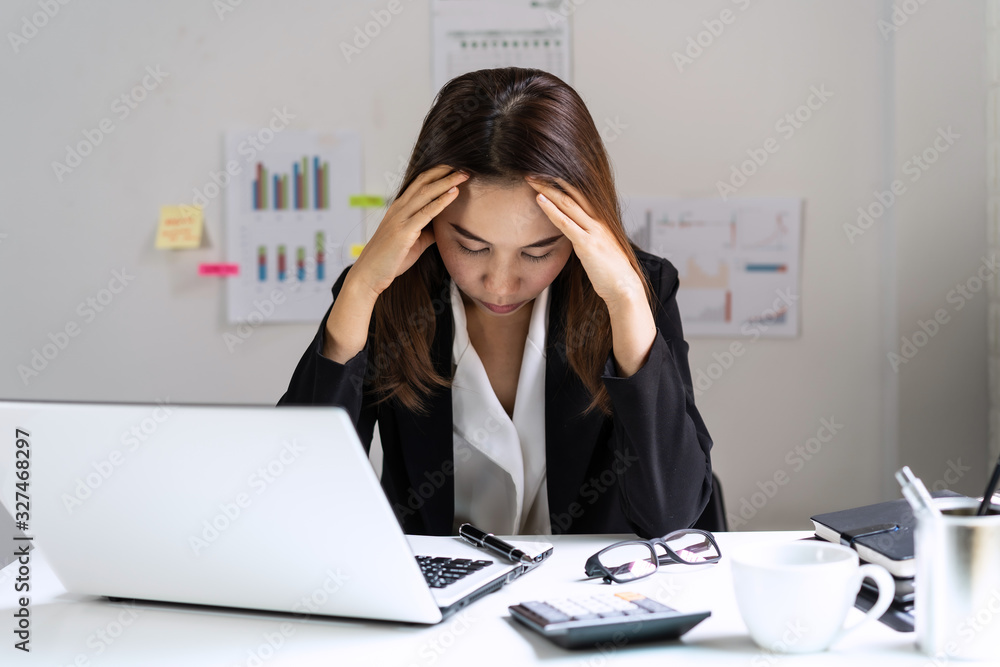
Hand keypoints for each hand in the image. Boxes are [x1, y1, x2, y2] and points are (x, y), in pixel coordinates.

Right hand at [349, 165, 468, 299]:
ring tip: (463, 175)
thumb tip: (442, 227)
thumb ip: (427, 231)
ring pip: (426, 193)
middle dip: (444, 172)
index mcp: (399, 209)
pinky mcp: (404, 231)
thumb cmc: (390, 260)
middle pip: (423, 183)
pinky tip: (454, 193)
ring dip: (446, 182)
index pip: (419, 184)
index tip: (454, 169)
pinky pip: (426, 212)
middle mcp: (398, 209)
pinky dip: (441, 201)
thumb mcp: (413, 242)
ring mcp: (400, 219)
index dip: (437, 174)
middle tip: (463, 166)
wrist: (369, 275)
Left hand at [524, 176, 642, 309]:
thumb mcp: (599, 247)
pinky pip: (566, 222)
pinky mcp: (587, 243)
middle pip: (572, 193)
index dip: (562, 183)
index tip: (545, 175)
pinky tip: (539, 200)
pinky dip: (551, 210)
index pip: (579, 194)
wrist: (624, 287)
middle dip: (551, 181)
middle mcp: (598, 221)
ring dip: (547, 189)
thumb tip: (573, 232)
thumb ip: (587, 236)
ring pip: (567, 203)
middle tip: (533, 171)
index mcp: (601, 220)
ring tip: (531, 179)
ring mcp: (593, 231)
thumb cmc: (611, 272)